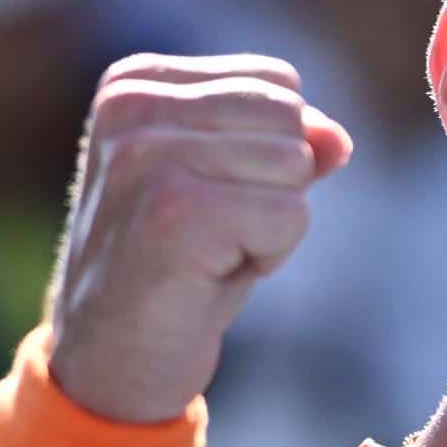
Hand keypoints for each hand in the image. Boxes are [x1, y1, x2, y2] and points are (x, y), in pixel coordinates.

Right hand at [43, 53, 353, 422]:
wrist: (109, 364)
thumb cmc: (176, 269)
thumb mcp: (233, 188)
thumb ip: (286, 145)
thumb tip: (338, 138)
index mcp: (135, 82)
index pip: (277, 82)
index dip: (267, 152)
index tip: (208, 200)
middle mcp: (130, 105)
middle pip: (288, 119)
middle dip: (274, 187)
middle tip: (210, 235)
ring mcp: (145, 155)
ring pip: (293, 165)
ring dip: (270, 225)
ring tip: (207, 255)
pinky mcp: (172, 210)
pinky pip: (290, 215)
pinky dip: (269, 257)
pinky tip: (208, 278)